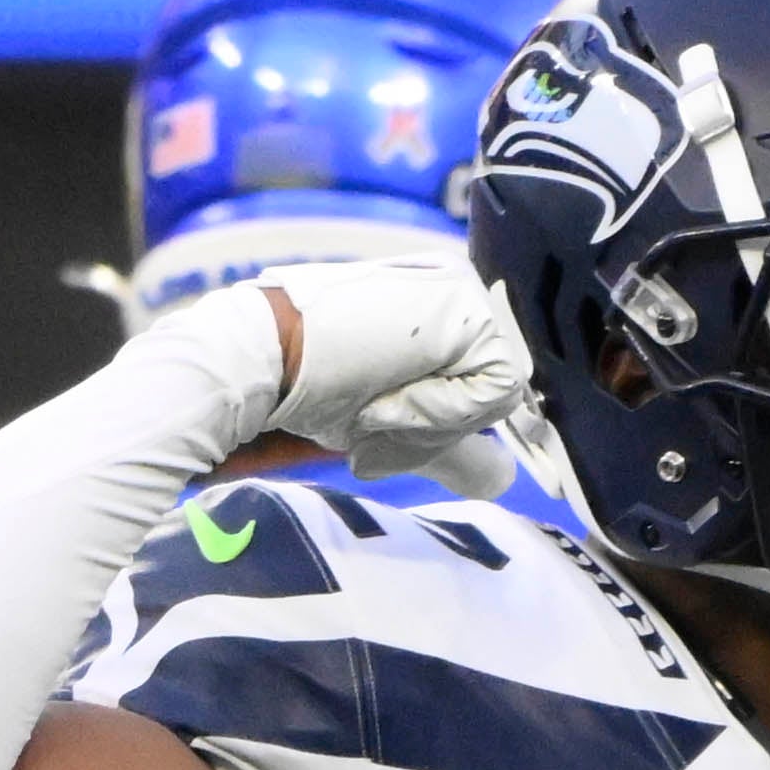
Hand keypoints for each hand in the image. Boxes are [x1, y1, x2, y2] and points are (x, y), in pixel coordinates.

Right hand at [245, 260, 535, 495]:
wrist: (267, 357)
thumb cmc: (316, 387)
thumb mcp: (397, 420)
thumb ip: (449, 439)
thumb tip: (503, 478)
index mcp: (447, 310)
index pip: (484, 393)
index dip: (440, 424)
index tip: (379, 412)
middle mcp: (463, 291)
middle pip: (494, 401)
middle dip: (435, 426)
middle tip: (373, 409)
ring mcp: (468, 292)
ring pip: (498, 399)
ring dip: (433, 419)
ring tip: (376, 399)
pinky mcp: (468, 306)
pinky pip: (494, 390)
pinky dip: (440, 409)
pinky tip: (387, 390)